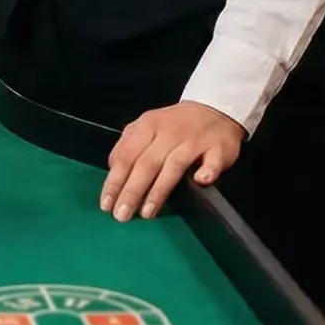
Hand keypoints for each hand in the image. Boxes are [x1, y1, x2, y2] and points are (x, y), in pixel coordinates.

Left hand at [100, 101, 244, 221]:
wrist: (215, 109)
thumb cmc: (176, 124)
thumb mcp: (147, 126)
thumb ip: (128, 145)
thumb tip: (112, 168)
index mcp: (148, 126)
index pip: (127, 156)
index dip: (115, 181)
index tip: (106, 204)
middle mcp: (169, 133)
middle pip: (146, 164)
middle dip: (132, 191)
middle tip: (121, 214)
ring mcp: (194, 140)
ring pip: (174, 165)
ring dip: (159, 190)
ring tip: (147, 212)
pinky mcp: (218, 148)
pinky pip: (212, 162)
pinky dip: (207, 171)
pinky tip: (200, 181)